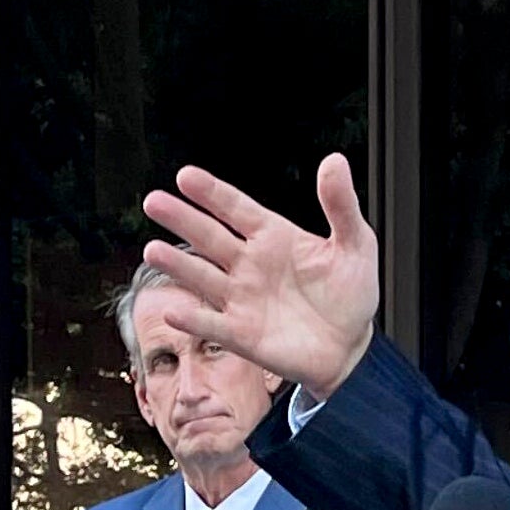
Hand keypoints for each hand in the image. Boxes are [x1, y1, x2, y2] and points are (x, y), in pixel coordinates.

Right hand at [140, 155, 378, 399]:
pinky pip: (213, 325)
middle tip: (154, 201)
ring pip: (203, 277)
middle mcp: (250, 264)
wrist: (351, 348)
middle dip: (182, 219)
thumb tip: (335, 162)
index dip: (212, 193)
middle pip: (209, 236)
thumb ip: (341, 205)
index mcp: (274, 237)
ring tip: (153, 250)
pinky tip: (174, 311)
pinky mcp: (242, 335)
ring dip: (178, 265)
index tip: (186, 176)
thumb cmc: (351, 294)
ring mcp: (242, 299)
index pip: (236, 208)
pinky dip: (194, 320)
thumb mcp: (356, 244)